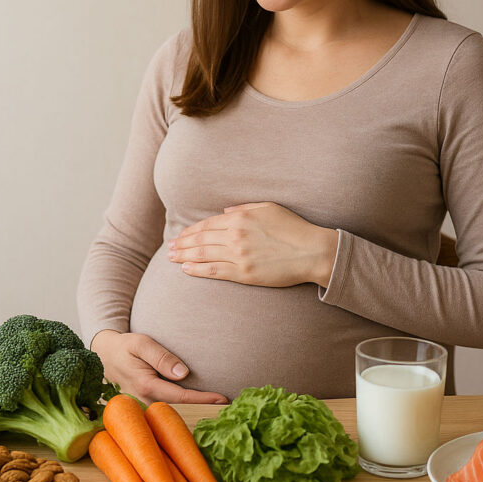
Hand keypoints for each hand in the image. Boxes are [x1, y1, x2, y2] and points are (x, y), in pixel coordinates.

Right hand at [90, 330, 227, 404]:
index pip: (181, 397)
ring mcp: (141, 410)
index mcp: (145, 386)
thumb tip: (183, 373)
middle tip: (227, 411)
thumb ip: (161, 356)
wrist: (104, 355)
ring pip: (170, 417)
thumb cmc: (125, 346)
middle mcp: (143, 403)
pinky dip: (180, 415)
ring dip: (192, 415)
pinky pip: (162, 416)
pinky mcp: (141, 411)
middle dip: (201, 412)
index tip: (223, 399)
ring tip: (217, 413)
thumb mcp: (141, 343)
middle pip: (178, 413)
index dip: (203, 399)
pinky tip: (196, 411)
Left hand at [169, 202, 338, 287]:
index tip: (181, 235)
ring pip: (204, 255)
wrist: (312, 251)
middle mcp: (236, 236)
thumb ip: (244, 208)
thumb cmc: (293, 228)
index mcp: (241, 218)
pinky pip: (215, 271)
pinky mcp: (245, 273)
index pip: (208, 224)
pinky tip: (187, 269)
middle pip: (201, 239)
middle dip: (183, 243)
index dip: (191, 230)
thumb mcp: (269, 208)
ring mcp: (239, 255)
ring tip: (173, 258)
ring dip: (185, 255)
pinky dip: (198, 270)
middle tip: (170, 248)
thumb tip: (224, 211)